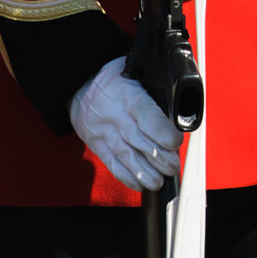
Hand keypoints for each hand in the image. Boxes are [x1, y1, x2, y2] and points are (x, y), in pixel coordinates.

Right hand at [70, 57, 180, 191]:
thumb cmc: (115, 79)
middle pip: (138, 140)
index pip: (145, 114)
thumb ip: (154, 90)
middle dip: (159, 158)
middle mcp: (115, 116)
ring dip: (144, 172)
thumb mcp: (136, 73)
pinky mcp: (97, 145)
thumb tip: (176, 110)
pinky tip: (140, 185)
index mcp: (128, 95)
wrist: (80, 85)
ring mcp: (104, 132)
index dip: (161, 131)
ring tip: (158, 182)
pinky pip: (112, 163)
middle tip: (173, 167)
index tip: (175, 142)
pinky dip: (126, 176)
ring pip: (126, 156)